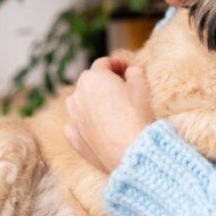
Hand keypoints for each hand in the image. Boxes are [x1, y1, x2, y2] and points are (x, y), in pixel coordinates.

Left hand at [64, 57, 154, 172]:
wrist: (130, 151)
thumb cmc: (137, 116)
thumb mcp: (142, 86)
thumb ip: (135, 72)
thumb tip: (131, 71)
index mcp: (93, 78)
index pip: (104, 63)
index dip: (117, 64)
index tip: (127, 70)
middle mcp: (77, 95)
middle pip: (89, 82)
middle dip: (103, 82)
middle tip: (121, 89)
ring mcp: (73, 117)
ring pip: (79, 102)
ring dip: (91, 101)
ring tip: (109, 108)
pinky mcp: (73, 137)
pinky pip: (75, 124)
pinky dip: (84, 122)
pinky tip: (97, 127)